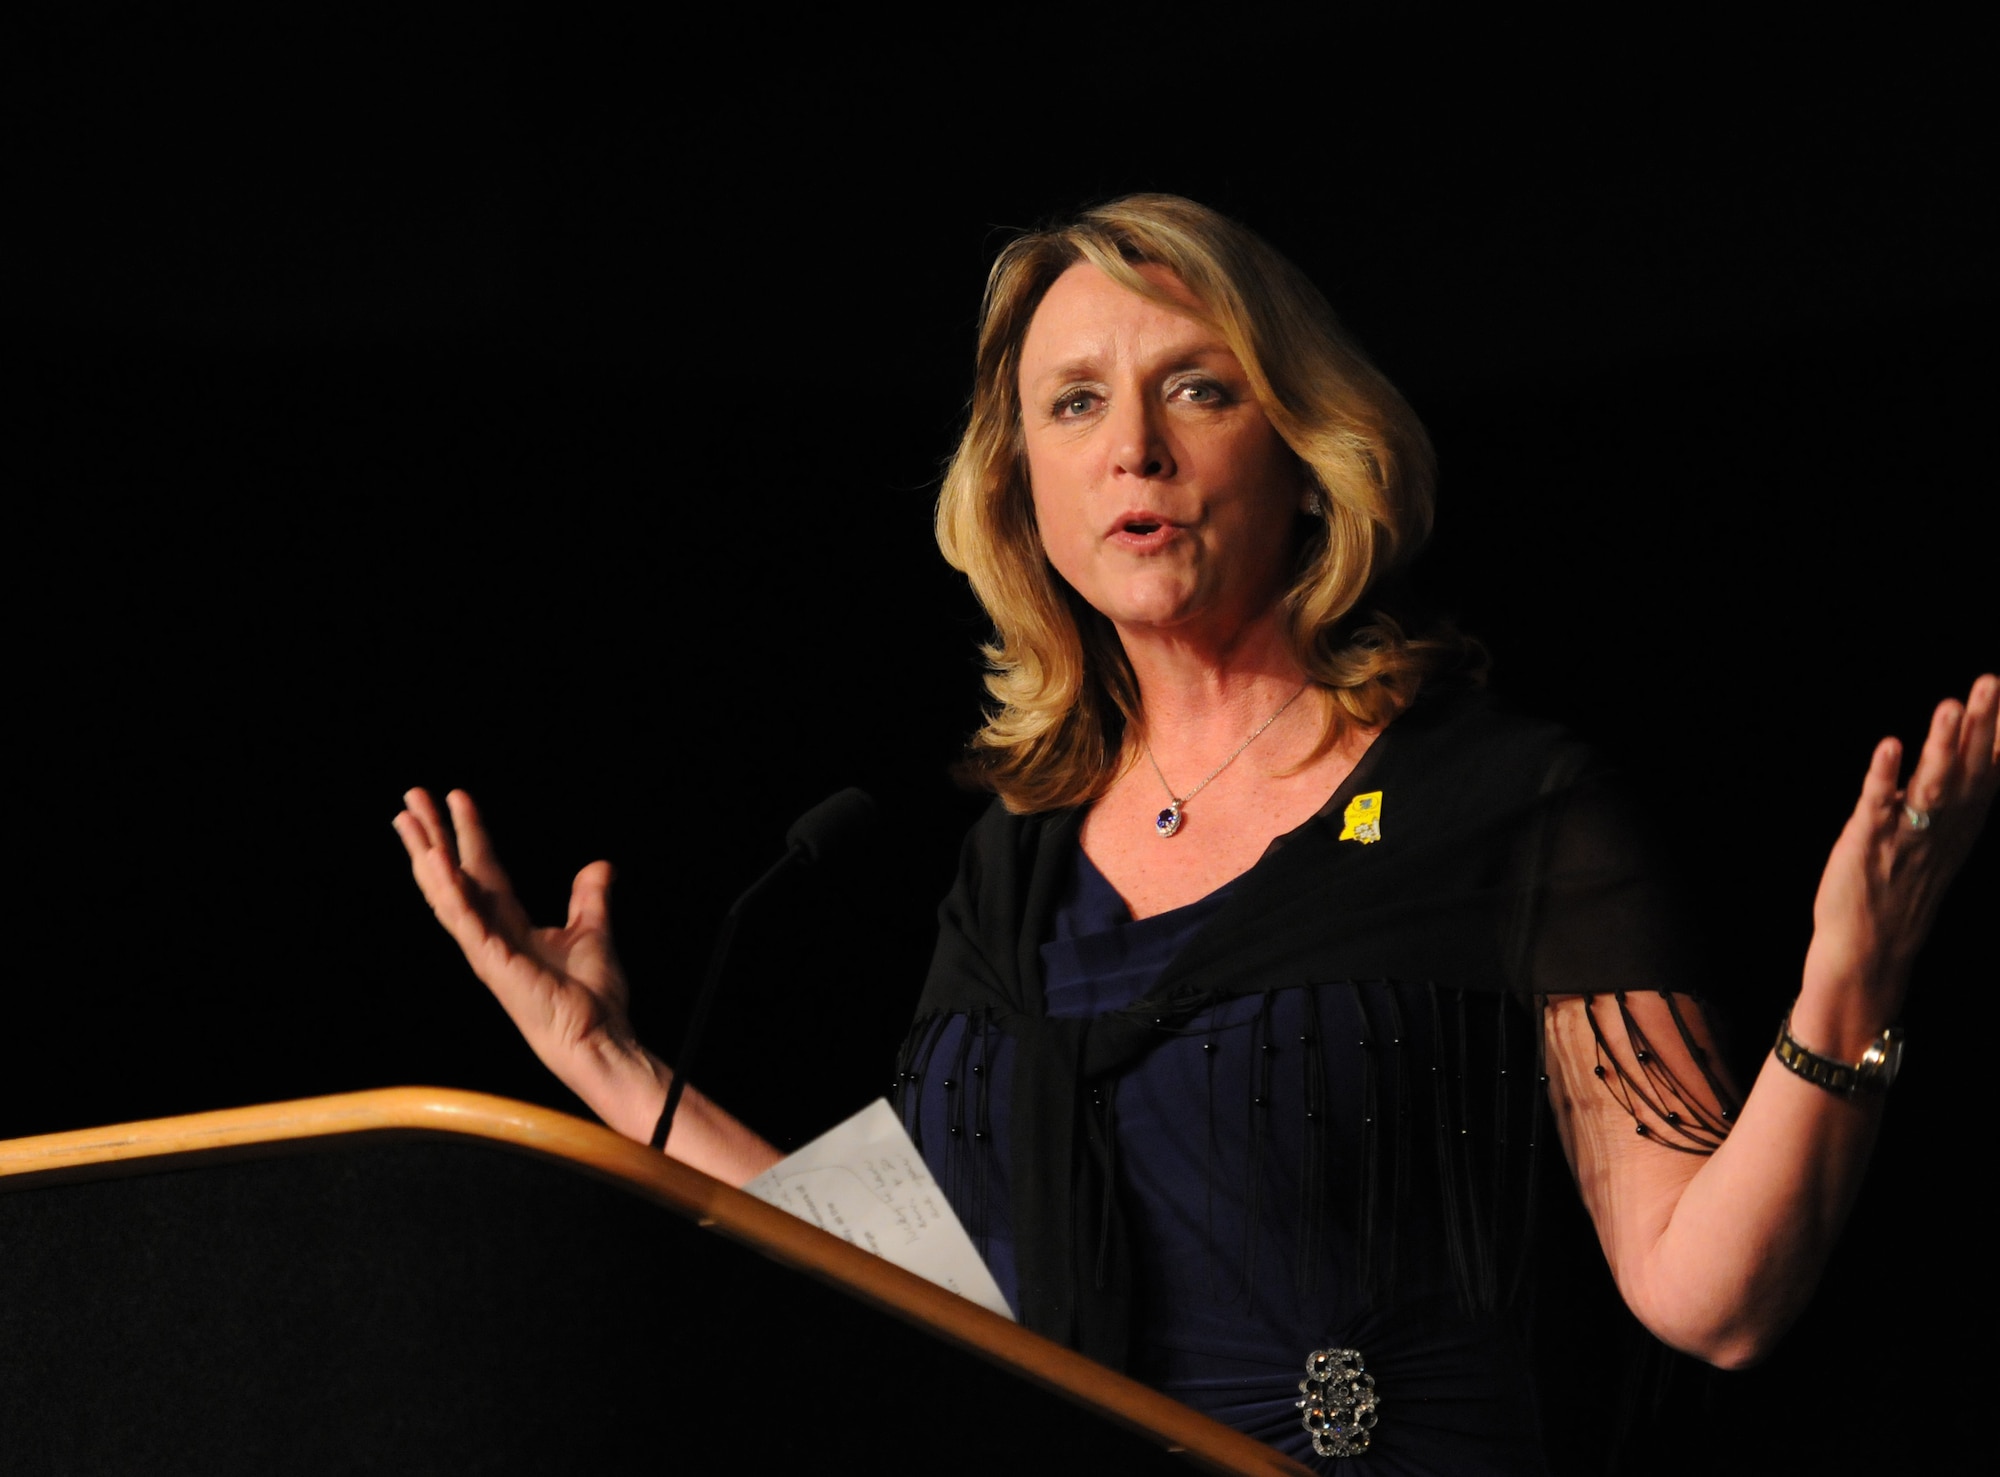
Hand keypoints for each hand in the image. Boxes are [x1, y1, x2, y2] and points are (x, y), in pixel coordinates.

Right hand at [394, 788, 643, 1090]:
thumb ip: (589, 898)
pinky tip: (436, 859)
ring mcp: (485, 948)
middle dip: (431, 836)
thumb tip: (599, 866)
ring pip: (446, 893)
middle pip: (454, 874)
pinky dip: (449, 889)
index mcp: (509, 924)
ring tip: (409, 820)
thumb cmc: (592, 997)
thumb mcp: (592, 932)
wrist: (598, 1037)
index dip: (469, 832)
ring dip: (426, 855)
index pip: (482, 868)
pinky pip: (463, 919)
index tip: (455, 797)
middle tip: (411, 797)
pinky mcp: (491, 961)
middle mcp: (490, 934)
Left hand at [1799, 674, 1998, 1049]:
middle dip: (1979, 725)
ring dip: (1940, 746)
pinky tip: (1889, 746)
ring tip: (1948, 707)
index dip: (1999, 733)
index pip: (1989, 771)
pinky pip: (1878, 806)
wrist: (1870, 950)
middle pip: (1966, 770)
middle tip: (1990, 681)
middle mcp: (1941, 828)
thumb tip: (1981, 755)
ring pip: (1929, 785)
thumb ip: (1961, 799)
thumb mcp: (1944, 843)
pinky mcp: (1867, 845)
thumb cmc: (1903, 890)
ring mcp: (1906, 836)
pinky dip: (1884, 776)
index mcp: (1960, 825)